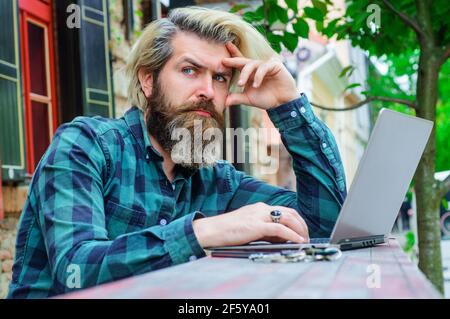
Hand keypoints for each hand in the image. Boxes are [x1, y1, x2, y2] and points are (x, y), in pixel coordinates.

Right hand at [192, 202, 308, 247]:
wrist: (211, 230)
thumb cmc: (227, 230)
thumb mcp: (249, 227)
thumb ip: (265, 230)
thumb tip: (282, 237)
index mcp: (259, 207)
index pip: (284, 210)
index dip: (296, 221)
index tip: (301, 231)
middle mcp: (261, 208)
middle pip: (289, 212)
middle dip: (302, 224)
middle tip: (306, 236)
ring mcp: (259, 216)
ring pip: (288, 218)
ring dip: (299, 229)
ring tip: (304, 239)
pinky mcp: (256, 226)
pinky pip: (280, 229)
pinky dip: (292, 235)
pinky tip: (297, 240)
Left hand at [222, 42, 299, 109]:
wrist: (282, 103)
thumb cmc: (266, 99)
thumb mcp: (248, 99)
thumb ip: (237, 98)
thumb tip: (224, 102)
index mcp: (249, 72)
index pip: (239, 62)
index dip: (231, 56)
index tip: (221, 54)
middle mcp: (257, 67)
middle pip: (243, 61)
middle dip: (233, 61)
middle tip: (224, 62)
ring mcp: (266, 65)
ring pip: (252, 64)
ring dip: (245, 74)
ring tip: (240, 84)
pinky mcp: (275, 65)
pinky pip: (264, 67)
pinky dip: (258, 76)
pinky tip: (256, 85)